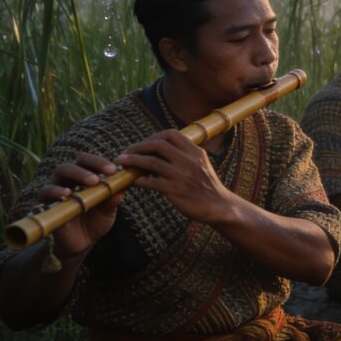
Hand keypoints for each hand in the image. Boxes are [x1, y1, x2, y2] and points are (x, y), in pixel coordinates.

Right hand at [38, 154, 122, 259]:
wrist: (81, 243)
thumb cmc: (96, 222)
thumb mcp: (108, 211)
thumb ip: (113, 199)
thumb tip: (123, 188)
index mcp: (84, 177)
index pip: (88, 161)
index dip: (100, 162)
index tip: (113, 170)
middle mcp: (68, 180)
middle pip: (75, 162)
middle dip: (89, 166)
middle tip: (102, 176)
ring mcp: (55, 189)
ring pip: (60, 171)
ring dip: (77, 174)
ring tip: (91, 183)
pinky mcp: (45, 203)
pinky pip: (46, 192)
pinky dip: (56, 191)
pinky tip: (66, 194)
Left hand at [118, 130, 233, 223]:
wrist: (219, 206)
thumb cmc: (207, 186)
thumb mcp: (201, 163)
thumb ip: (186, 154)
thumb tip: (163, 147)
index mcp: (195, 151)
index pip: (170, 134)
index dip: (153, 137)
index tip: (143, 144)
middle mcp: (189, 160)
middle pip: (158, 145)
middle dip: (138, 146)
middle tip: (126, 152)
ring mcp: (182, 175)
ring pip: (152, 162)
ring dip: (133, 161)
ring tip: (121, 162)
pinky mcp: (175, 191)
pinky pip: (151, 183)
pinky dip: (139, 180)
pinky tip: (133, 181)